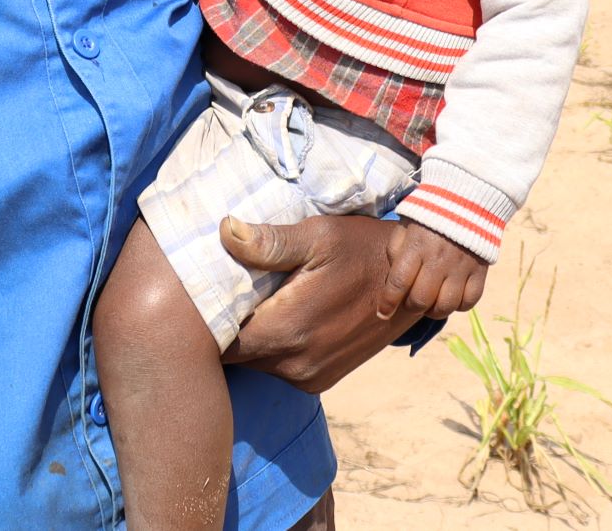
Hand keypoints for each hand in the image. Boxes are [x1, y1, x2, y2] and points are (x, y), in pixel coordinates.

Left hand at [218, 215, 426, 393]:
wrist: (413, 282)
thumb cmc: (361, 250)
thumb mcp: (319, 236)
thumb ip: (270, 242)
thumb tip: (224, 231)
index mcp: (286, 330)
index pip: (220, 340)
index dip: (205, 318)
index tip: (198, 294)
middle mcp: (294, 364)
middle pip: (236, 354)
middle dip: (225, 328)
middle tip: (220, 293)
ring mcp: (310, 378)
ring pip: (257, 362)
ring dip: (251, 338)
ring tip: (249, 303)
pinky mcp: (321, 381)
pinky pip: (279, 368)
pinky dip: (273, 348)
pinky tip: (278, 317)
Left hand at [379, 221, 488, 318]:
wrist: (468, 198)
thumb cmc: (429, 215)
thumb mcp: (405, 225)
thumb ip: (395, 250)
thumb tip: (393, 280)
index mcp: (416, 245)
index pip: (398, 283)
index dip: (388, 303)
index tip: (382, 314)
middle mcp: (438, 258)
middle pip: (421, 300)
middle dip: (411, 306)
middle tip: (411, 301)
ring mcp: (461, 266)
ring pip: (445, 306)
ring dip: (434, 311)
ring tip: (431, 303)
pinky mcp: (480, 271)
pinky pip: (469, 302)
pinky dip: (458, 306)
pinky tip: (452, 297)